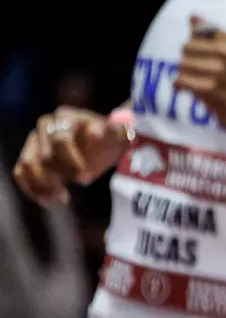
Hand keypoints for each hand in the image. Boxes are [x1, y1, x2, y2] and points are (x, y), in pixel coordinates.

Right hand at [12, 107, 128, 204]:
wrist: (101, 142)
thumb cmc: (107, 138)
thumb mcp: (113, 134)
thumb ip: (104, 133)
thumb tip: (95, 134)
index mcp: (66, 116)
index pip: (61, 140)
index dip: (72, 162)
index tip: (87, 180)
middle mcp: (46, 125)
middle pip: (45, 155)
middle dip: (63, 175)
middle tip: (81, 185)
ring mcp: (34, 140)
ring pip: (28, 164)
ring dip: (44, 185)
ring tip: (63, 197)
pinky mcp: (28, 155)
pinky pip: (20, 172)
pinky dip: (32, 188)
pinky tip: (47, 200)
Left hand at [177, 17, 225, 141]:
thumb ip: (216, 36)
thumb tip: (192, 17)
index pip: (199, 32)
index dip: (198, 45)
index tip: (204, 57)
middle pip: (187, 48)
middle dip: (189, 60)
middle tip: (199, 72)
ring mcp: (218, 71)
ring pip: (182, 65)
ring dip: (185, 74)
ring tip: (196, 82)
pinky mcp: (209, 89)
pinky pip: (181, 80)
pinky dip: (180, 86)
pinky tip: (186, 89)